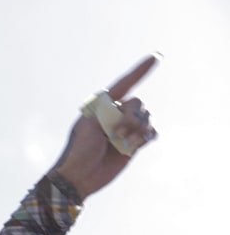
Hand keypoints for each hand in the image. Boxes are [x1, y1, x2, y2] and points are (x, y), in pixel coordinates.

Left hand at [50, 54, 159, 200]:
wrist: (79, 177)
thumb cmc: (77, 151)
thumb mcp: (88, 127)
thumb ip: (107, 112)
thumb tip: (124, 104)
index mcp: (101, 107)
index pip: (123, 84)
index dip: (139, 71)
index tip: (156, 57)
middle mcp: (115, 115)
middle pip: (138, 103)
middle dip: (131, 117)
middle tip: (116, 134)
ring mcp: (126, 129)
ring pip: (146, 118)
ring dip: (138, 129)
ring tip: (123, 143)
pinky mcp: (134, 144)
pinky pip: (151, 133)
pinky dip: (147, 136)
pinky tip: (137, 144)